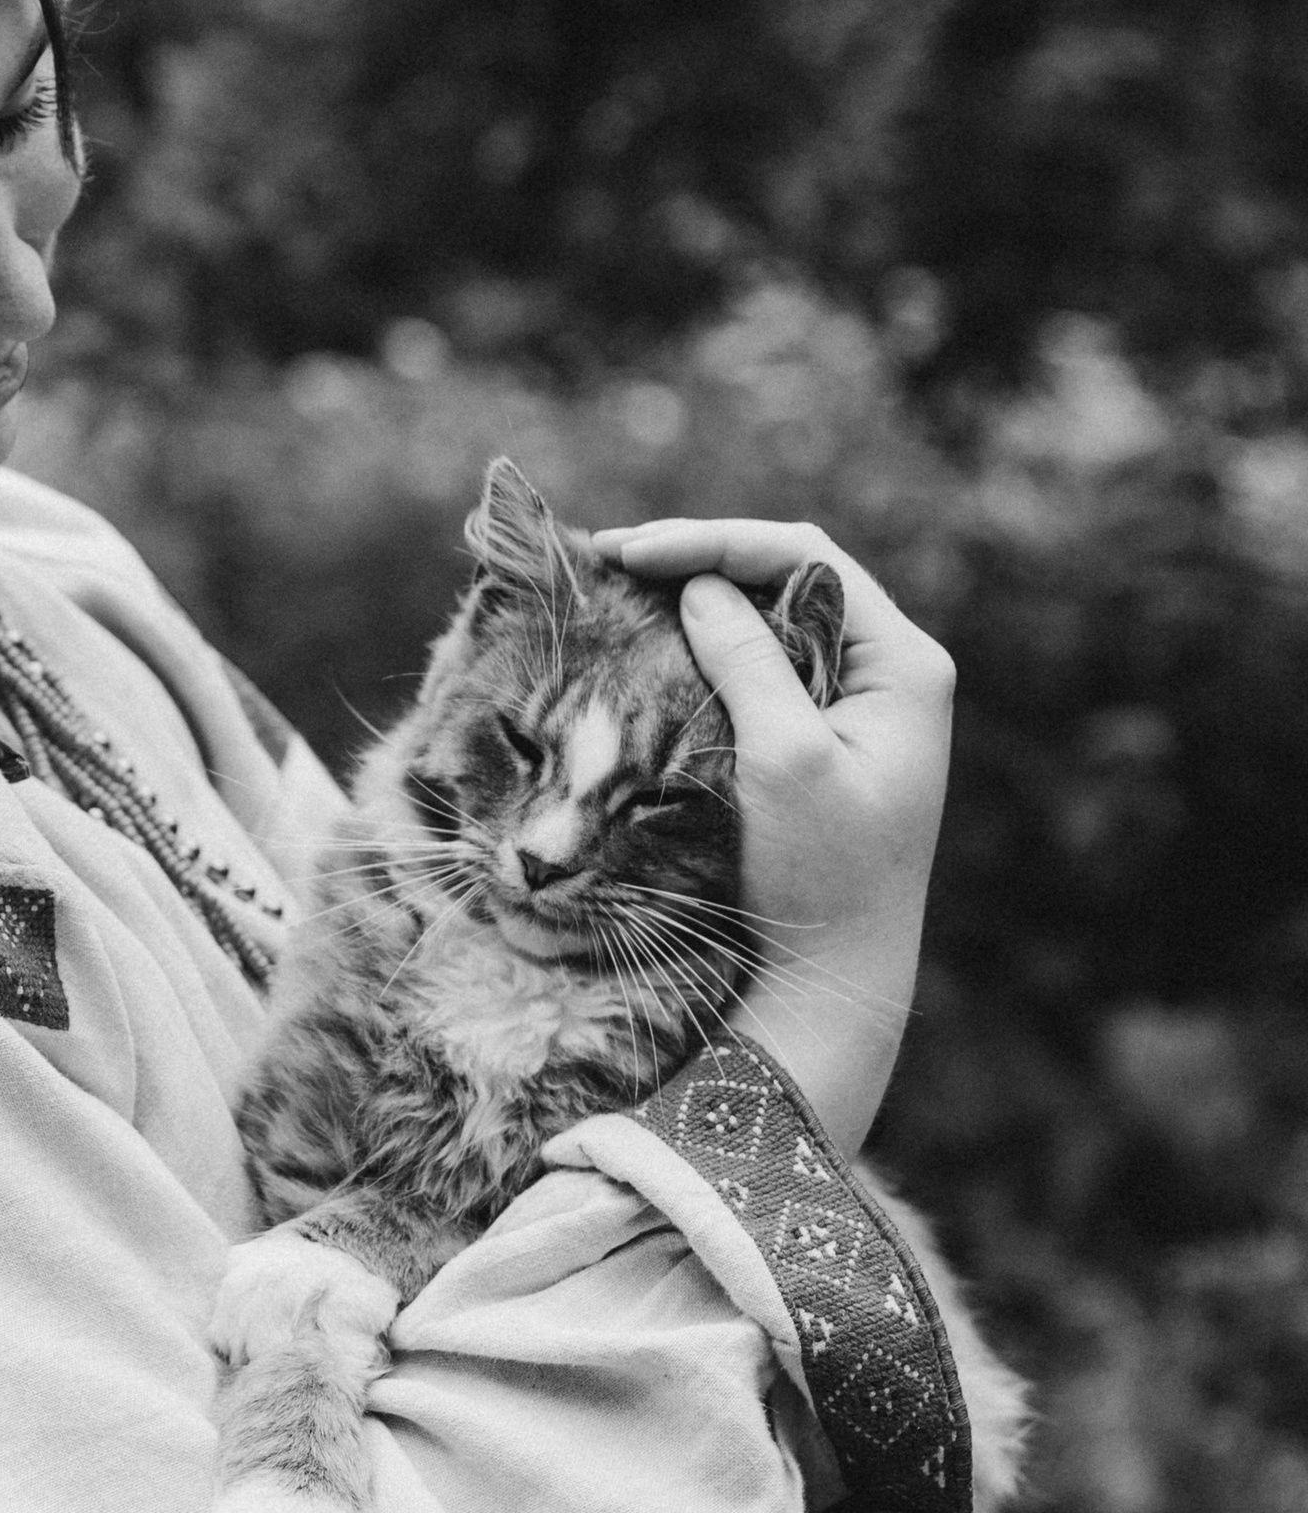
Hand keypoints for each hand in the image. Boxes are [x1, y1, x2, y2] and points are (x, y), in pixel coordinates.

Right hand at [588, 514, 954, 1150]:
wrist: (838, 969)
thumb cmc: (821, 873)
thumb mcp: (784, 761)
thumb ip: (748, 664)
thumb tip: (702, 588)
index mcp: (903, 662)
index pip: (804, 559)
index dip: (714, 542)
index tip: (631, 554)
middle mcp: (888, 670)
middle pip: (787, 577)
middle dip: (699, 561)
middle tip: (610, 561)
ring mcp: (857, 702)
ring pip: (770, 618)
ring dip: (697, 600)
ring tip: (620, 589)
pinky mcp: (823, 736)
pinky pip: (762, 666)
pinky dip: (705, 648)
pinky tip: (652, 645)